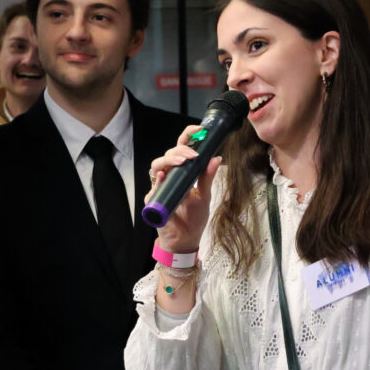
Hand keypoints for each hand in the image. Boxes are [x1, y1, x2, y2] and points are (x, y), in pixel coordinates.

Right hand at [148, 125, 222, 253]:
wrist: (185, 239)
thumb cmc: (194, 217)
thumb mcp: (205, 195)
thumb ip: (208, 177)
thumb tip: (217, 158)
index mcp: (182, 172)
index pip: (182, 148)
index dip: (188, 136)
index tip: (200, 130)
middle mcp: (170, 176)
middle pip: (169, 153)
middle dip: (181, 149)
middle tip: (193, 154)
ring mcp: (159, 186)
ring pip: (157, 166)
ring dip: (169, 160)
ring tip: (183, 162)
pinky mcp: (153, 199)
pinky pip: (152, 188)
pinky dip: (158, 181)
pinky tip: (164, 177)